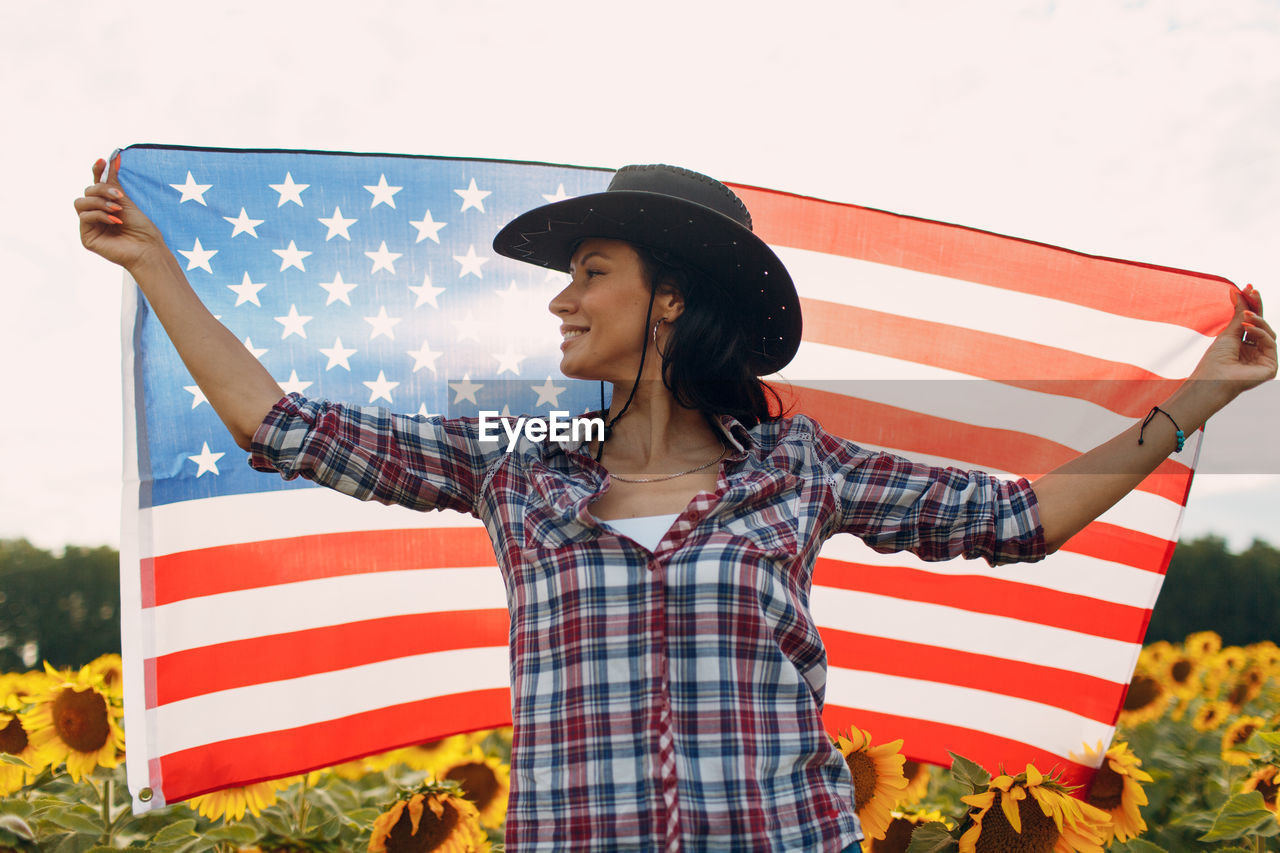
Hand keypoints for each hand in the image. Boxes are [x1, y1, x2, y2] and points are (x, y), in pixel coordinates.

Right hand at [75, 154, 166, 270]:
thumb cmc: (141, 228)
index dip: (96, 172)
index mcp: (105, 206)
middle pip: (86, 192)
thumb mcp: (126, 200)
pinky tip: (115, 220)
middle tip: (119, 196)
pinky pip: (85, 217)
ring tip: (117, 209)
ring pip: (81, 203)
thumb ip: (113, 182)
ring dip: (99, 202)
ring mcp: (89, 226)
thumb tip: (113, 157)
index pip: (95, 185)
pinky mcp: (87, 237)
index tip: (102, 160)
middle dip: (101, 190)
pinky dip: (100, 215)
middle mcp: (95, 215)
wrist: (148, 249)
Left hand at [1188, 284, 1276, 402]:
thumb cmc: (1215, 359)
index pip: (1252, 321)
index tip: (1248, 287)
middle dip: (1257, 306)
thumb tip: (1237, 291)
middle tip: (1252, 291)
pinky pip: (1269, 342)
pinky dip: (1259, 332)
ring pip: (1268, 332)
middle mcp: (1256, 352)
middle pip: (1262, 324)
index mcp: (1245, 345)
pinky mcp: (1270, 366)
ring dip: (1257, 320)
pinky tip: (1247, 328)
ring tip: (1245, 316)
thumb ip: (1239, 314)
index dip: (1252, 304)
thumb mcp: (1228, 332)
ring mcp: (1264, 359)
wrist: (1212, 379)